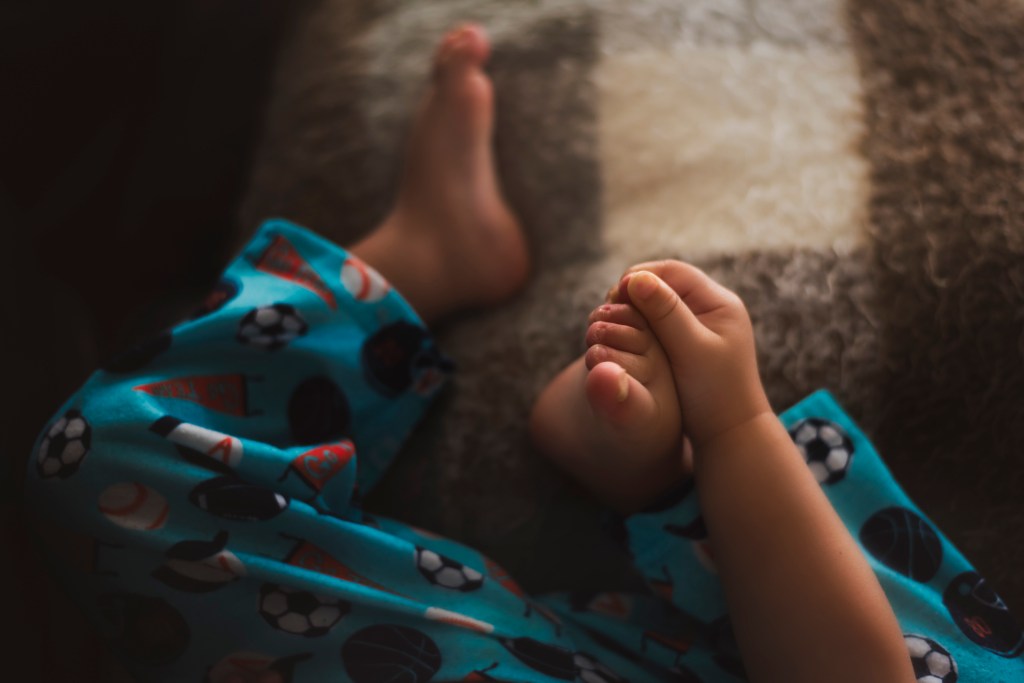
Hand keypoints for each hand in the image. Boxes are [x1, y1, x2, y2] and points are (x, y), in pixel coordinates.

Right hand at [610, 260, 770, 447]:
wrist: (730, 434)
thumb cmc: (715, 394)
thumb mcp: (690, 350)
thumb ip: (666, 314)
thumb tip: (637, 280)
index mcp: (719, 303)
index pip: (673, 271)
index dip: (641, 276)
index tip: (614, 295)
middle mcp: (711, 309)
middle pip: (665, 283)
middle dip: (634, 292)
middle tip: (609, 309)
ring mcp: (700, 326)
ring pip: (658, 303)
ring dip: (634, 309)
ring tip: (614, 323)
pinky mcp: (689, 343)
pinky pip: (658, 323)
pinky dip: (640, 325)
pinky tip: (626, 338)